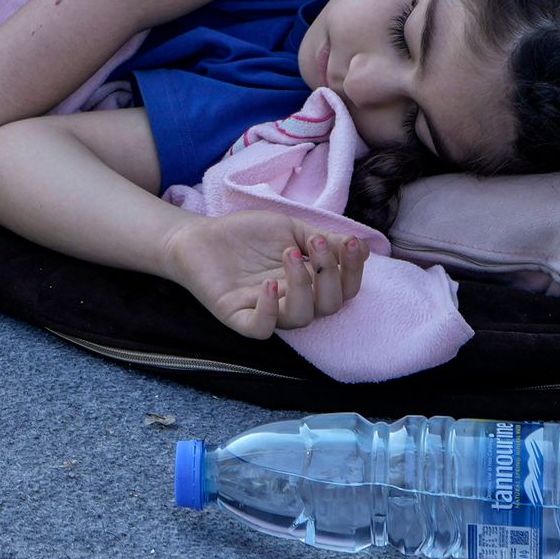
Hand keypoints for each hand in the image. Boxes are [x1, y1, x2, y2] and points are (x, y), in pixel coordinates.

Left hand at [165, 211, 368, 341]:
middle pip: (329, 306)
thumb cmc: (248, 235)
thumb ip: (322, 240)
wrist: (200, 235)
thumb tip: (359, 246)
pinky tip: (268, 285)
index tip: (351, 244)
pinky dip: (269, 311)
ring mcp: (266, 311)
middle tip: (314, 244)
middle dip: (330, 275)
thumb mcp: (290, 229)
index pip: (344, 290)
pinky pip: (260, 329)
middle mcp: (292, 302)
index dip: (353, 271)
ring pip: (300, 318)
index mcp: (309, 284)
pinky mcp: (237, 317)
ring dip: (303, 286)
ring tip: (289, 254)